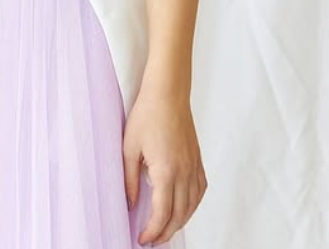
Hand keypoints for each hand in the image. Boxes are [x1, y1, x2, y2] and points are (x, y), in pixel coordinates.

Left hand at [123, 80, 206, 244]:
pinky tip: (183, 208)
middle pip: (179, 215)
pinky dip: (192, 206)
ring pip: (192, 207)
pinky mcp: (198, 161)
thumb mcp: (129, 146)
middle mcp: (184, 173)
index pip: (162, 213)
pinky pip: (199, 192)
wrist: (168, 93)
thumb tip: (130, 203)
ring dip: (180, 222)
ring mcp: (194, 168)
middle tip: (153, 240)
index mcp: (166, 171)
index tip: (143, 239)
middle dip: (166, 232)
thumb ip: (129, 178)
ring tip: (165, 229)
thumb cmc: (147, 114)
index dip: (153, 231)